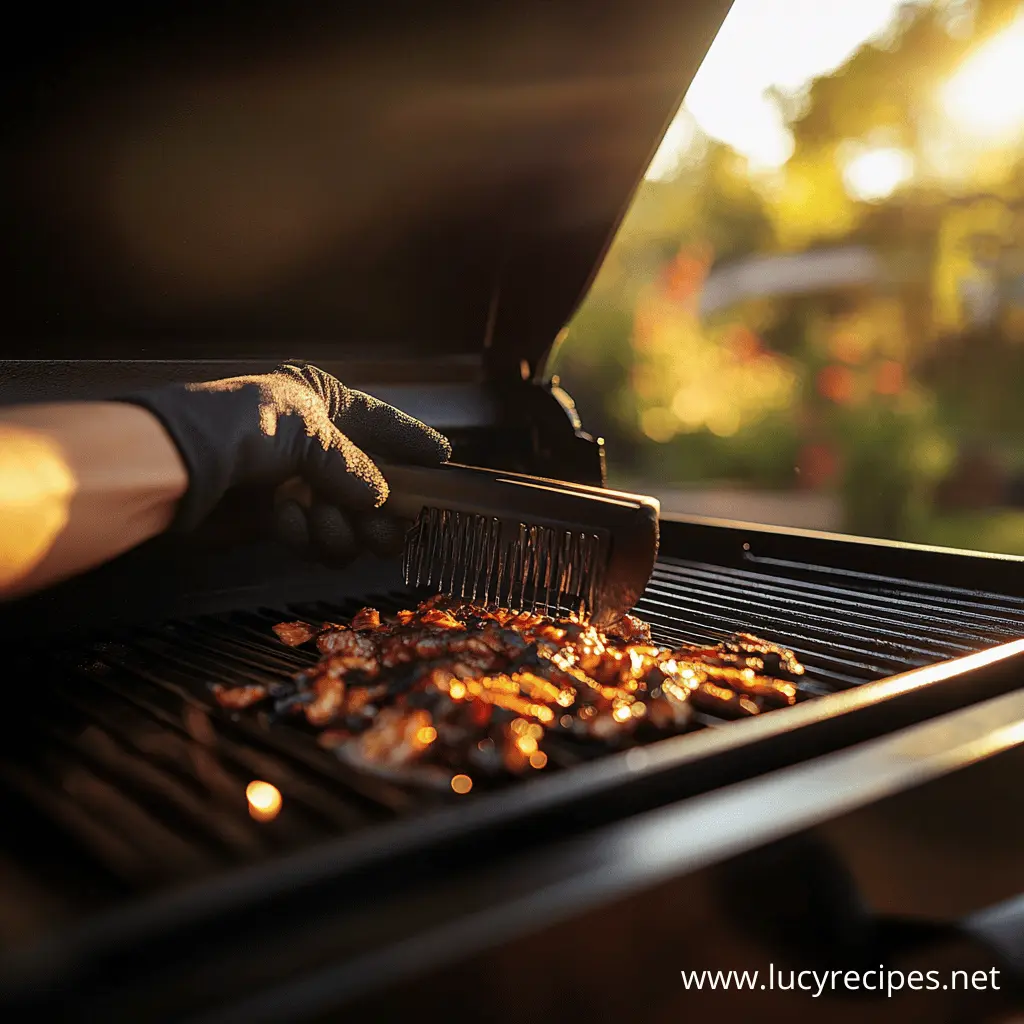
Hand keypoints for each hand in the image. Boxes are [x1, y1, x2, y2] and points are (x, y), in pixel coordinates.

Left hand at [115, 362, 450, 563]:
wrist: (175, 469)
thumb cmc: (239, 428)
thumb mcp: (307, 431)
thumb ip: (352, 465)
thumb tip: (380, 501)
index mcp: (321, 402)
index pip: (380, 422)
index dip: (411, 441)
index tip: (442, 458)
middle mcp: (315, 443)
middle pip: (375, 484)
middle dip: (382, 510)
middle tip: (389, 530)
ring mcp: (297, 484)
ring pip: (350, 521)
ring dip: (339, 528)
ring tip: (322, 521)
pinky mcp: (277, 520)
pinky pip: (317, 540)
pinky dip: (304, 535)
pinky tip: (281, 520)